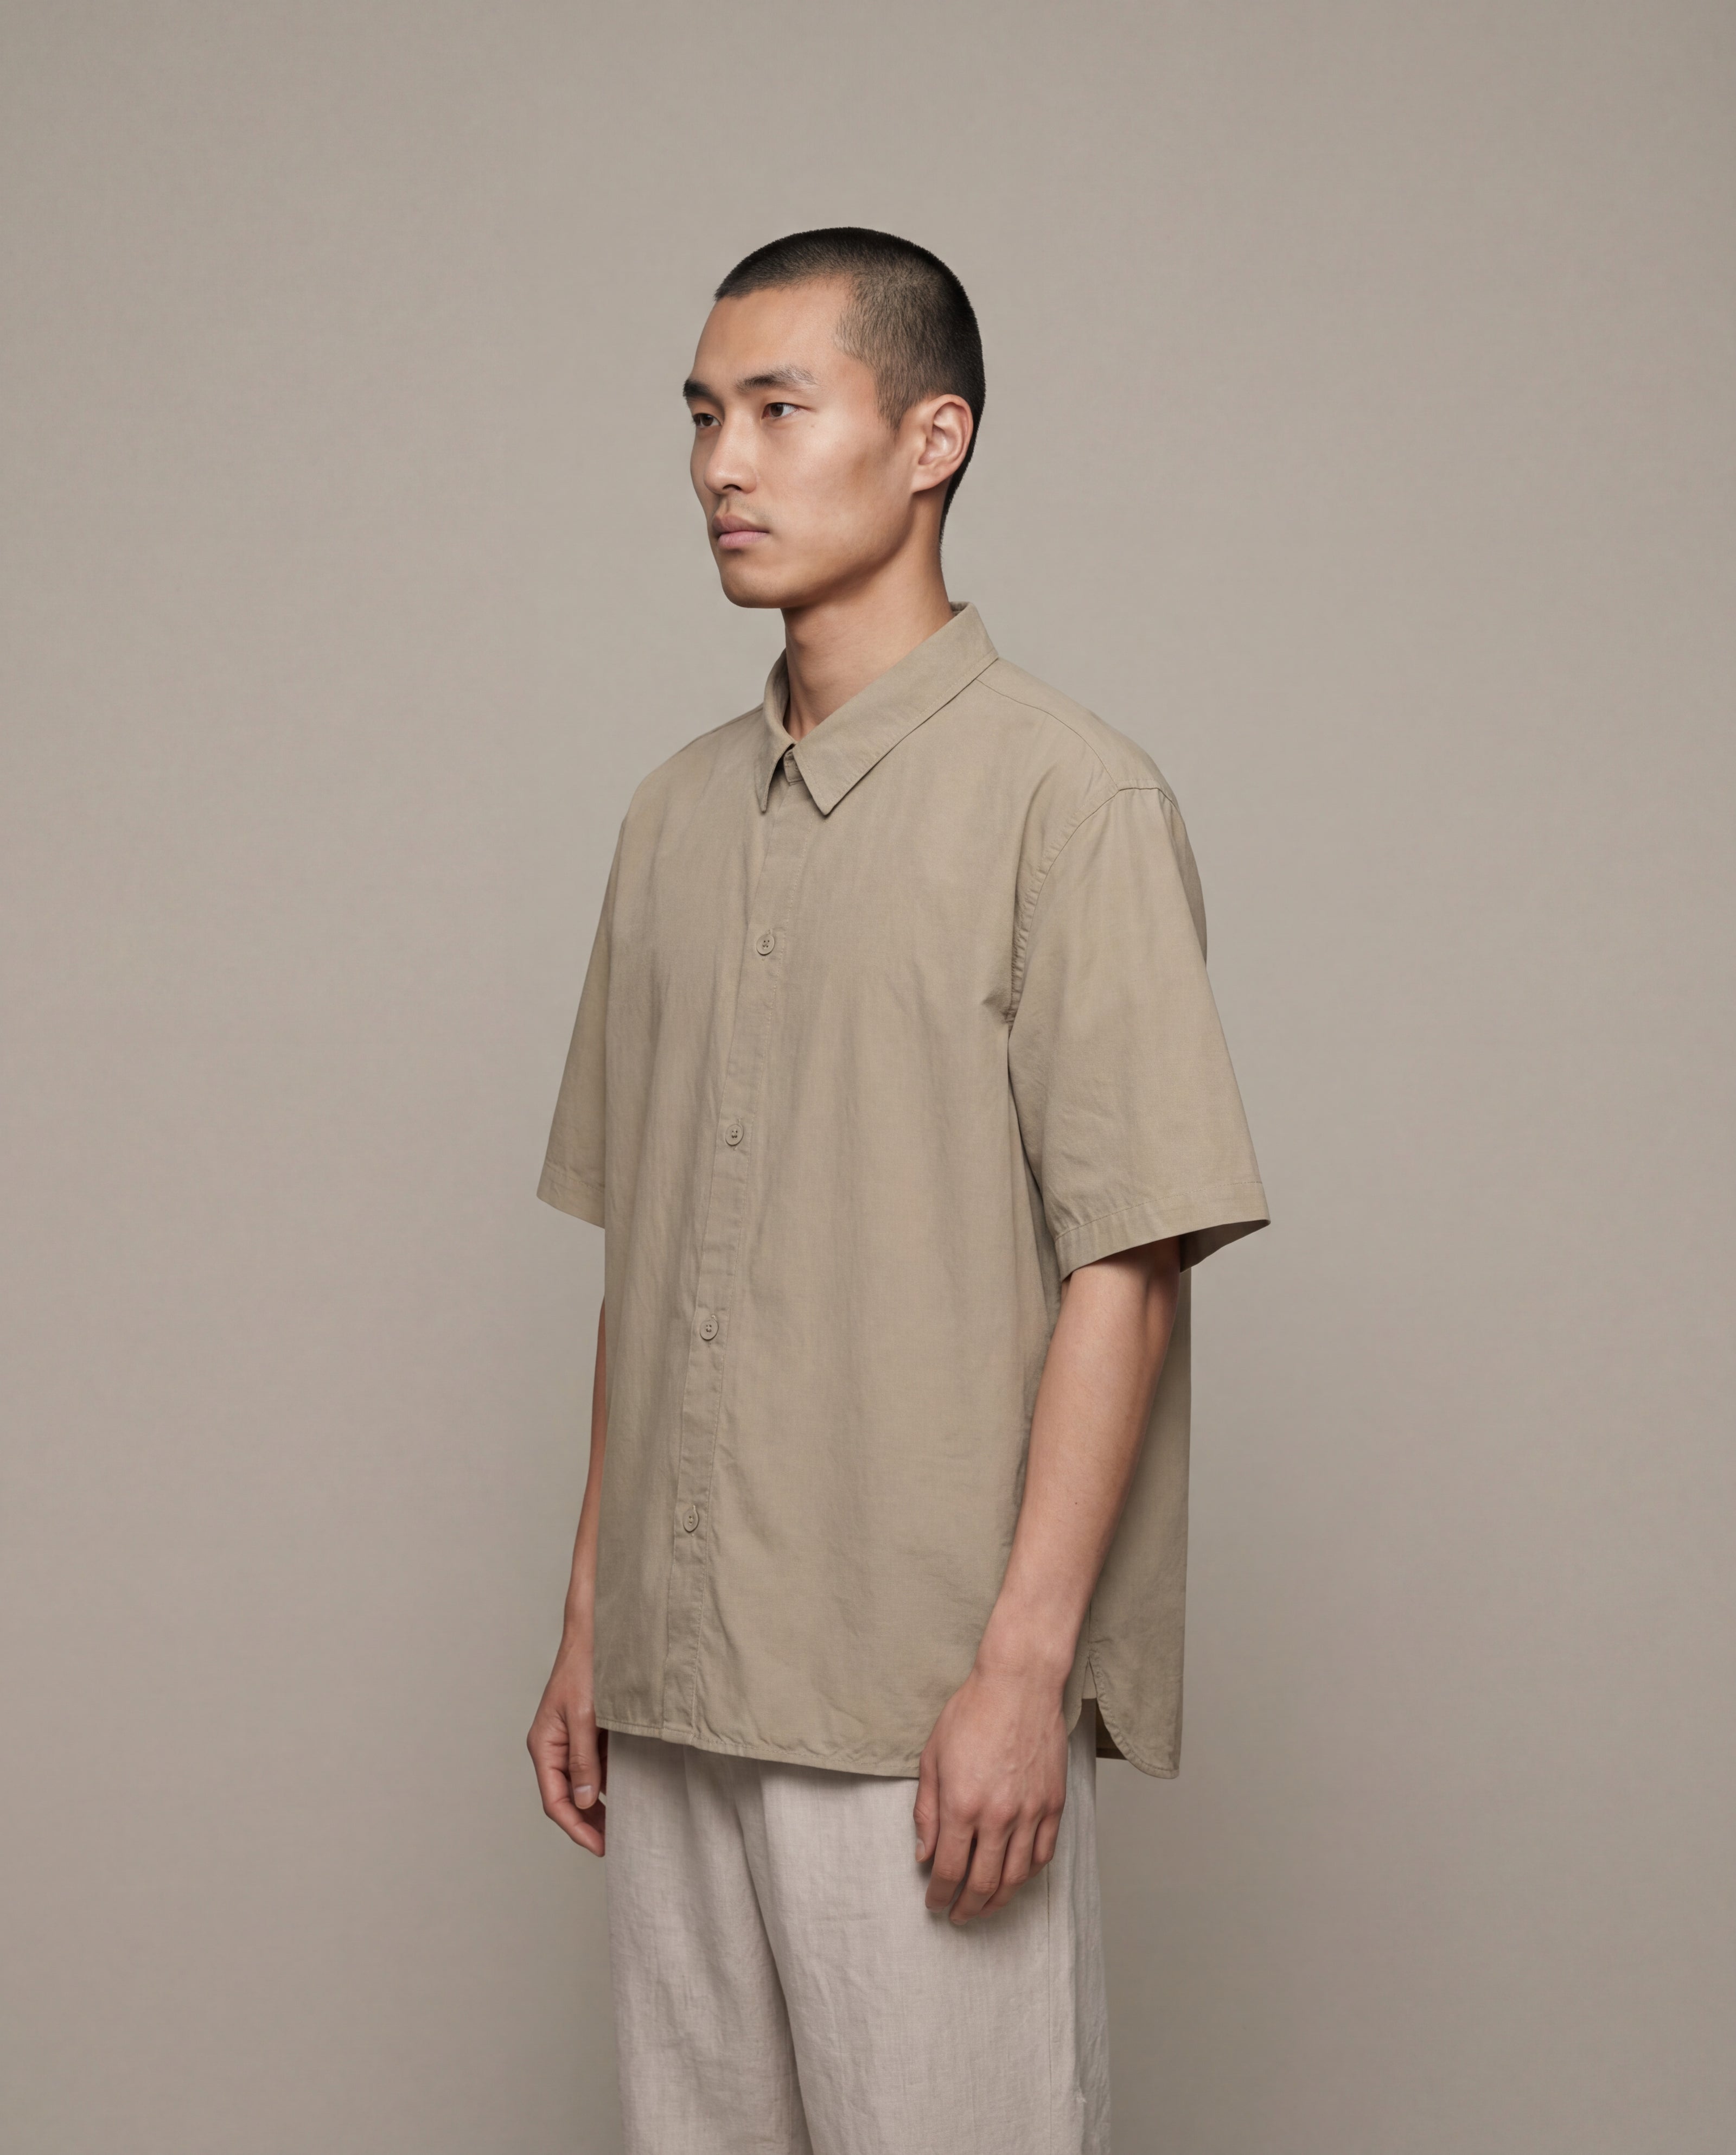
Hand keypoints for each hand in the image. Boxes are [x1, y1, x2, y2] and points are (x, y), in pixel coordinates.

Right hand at [527, 1637, 606, 1854]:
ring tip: (626, 1825)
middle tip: (617, 1843)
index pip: (556, 1801)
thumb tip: (582, 1801)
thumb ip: (583, 1758)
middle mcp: (554, 1747)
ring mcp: (571, 1740)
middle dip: (589, 1822)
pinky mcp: (589, 1732)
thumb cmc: (585, 1666)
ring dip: (601, 1804)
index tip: (600, 1847)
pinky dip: (610, 1781)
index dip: (577, 1828)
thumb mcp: (584, 1714)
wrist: (597, 1631)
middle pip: (568, 1798)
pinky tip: (630, 1791)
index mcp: (544, 1745)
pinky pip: (597, 1765)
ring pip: (583, 1784)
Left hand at [913, 1660, 1068, 1921]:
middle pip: (984, 1883)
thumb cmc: (971, 1713)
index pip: (949, 1870)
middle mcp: (999, 1816)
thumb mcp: (931, 1758)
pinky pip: (1045, 1854)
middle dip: (967, 1907)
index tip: (934, 1903)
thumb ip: (927, 1811)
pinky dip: (1030, 1874)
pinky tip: (1017, 1878)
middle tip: (957, 1915)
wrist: (1019, 1684)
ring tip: (985, 1906)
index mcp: (962, 1805)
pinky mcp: (1054, 1804)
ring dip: (999, 1899)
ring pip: (1017, 1876)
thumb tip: (924, 1853)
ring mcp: (1031, 1812)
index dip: (939, 1895)